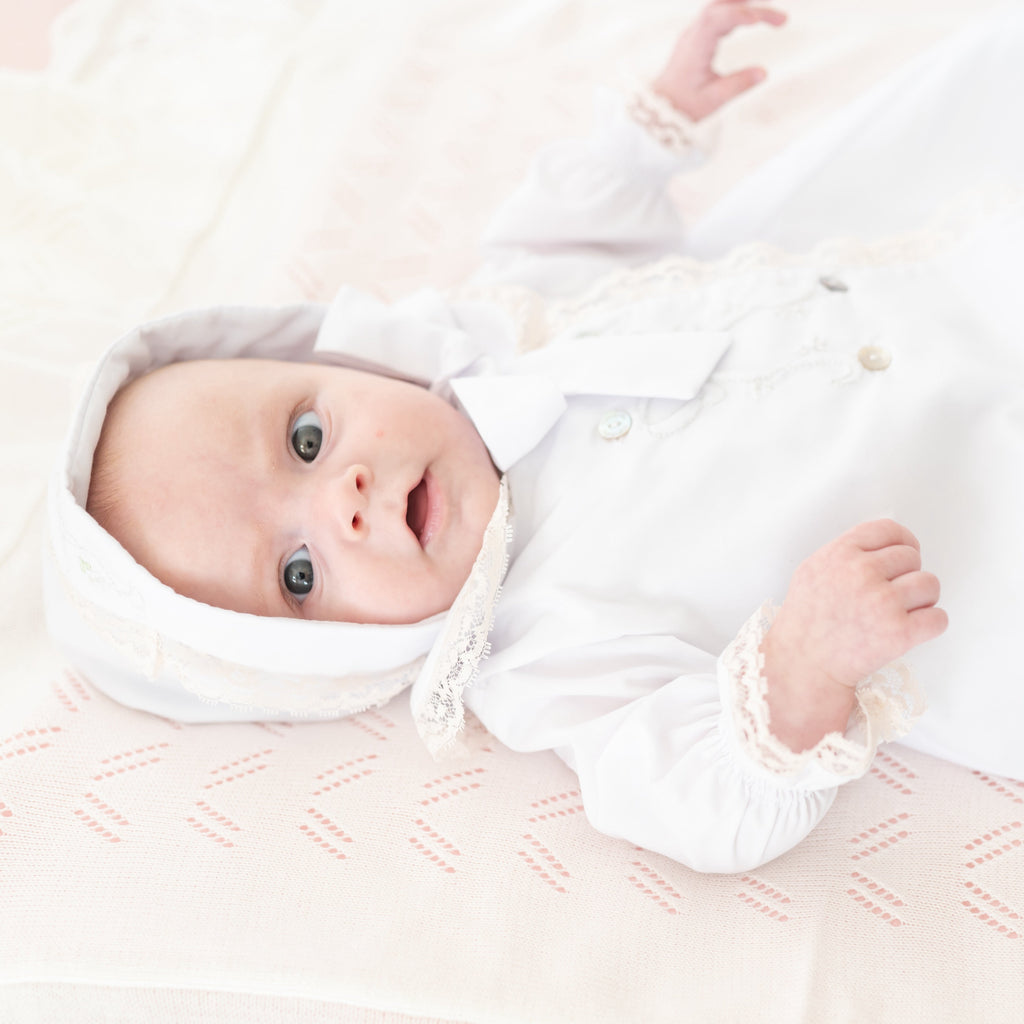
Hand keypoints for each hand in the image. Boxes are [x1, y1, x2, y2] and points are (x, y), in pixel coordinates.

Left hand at [651, 0, 786, 121]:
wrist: (662, 107)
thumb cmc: (685, 105)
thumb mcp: (713, 100)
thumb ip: (738, 85)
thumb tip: (764, 73)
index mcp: (695, 47)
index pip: (716, 20)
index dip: (738, 15)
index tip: (760, 20)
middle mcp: (693, 34)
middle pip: (722, 5)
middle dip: (751, 7)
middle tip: (780, 20)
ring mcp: (695, 32)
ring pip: (720, 5)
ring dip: (744, 4)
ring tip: (770, 14)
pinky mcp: (698, 35)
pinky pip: (718, 13)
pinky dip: (737, 10)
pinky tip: (753, 18)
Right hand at [760, 519, 946, 751]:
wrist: (803, 665)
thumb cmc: (806, 620)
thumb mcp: (813, 570)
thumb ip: (846, 552)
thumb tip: (886, 545)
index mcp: (840, 554)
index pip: (888, 530)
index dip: (903, 541)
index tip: (905, 558)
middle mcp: (861, 573)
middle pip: (912, 557)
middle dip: (907, 575)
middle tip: (893, 594)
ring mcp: (882, 602)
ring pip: (930, 584)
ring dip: (923, 599)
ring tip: (903, 612)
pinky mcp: (899, 633)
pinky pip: (939, 618)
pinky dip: (931, 624)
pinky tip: (912, 630)